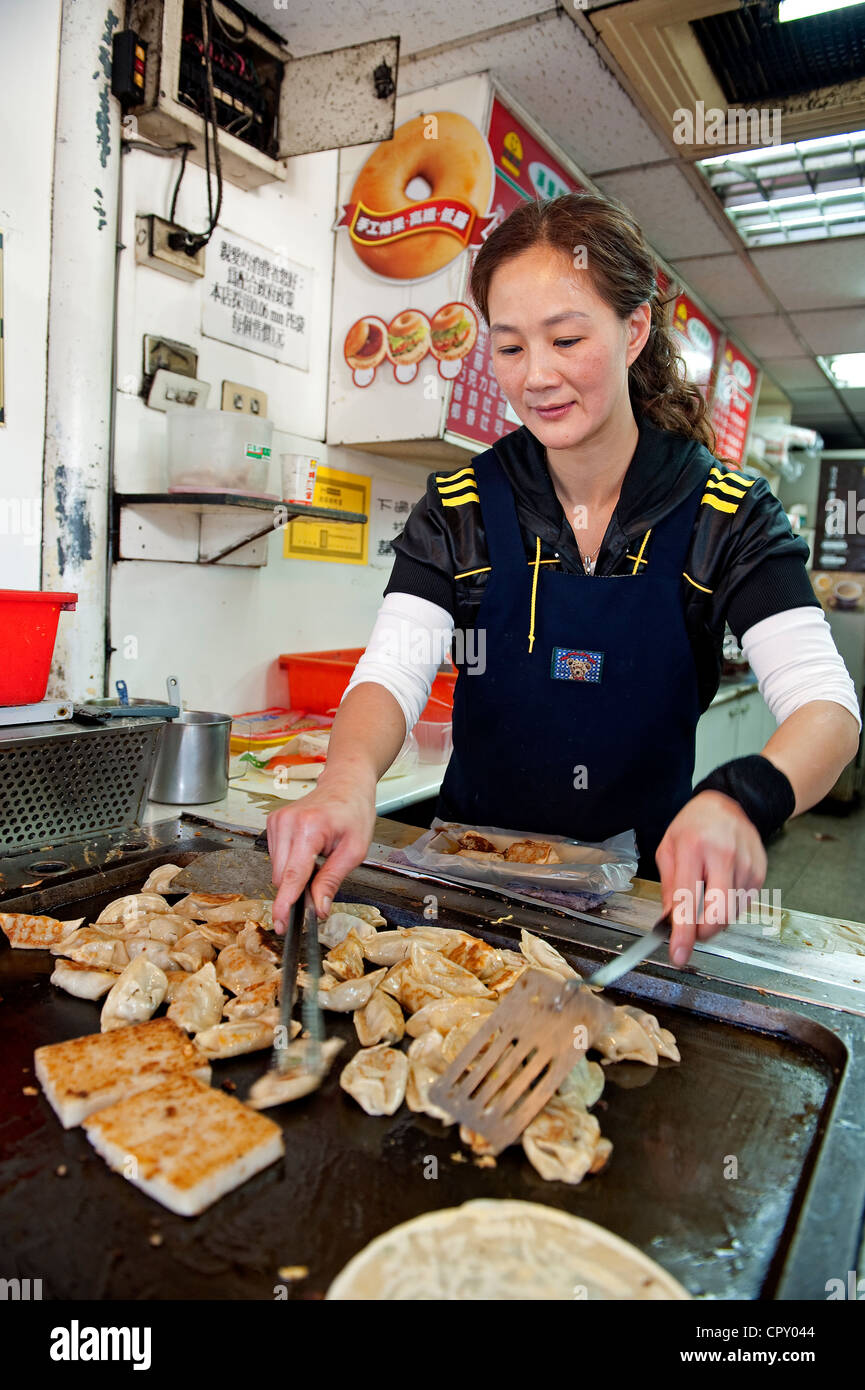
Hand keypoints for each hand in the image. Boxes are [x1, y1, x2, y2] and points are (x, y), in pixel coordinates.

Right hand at [267, 773, 376, 931]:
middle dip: (298, 889)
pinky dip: (291, 862)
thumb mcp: (355, 850)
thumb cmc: (354, 812)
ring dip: (295, 874)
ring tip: (319, 855)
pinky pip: (276, 858)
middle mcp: (287, 822)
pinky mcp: (272, 822)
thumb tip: (318, 908)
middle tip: (322, 881)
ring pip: (278, 870)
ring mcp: (277, 821)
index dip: (285, 903)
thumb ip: (332, 880)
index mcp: (309, 827)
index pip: (293, 875)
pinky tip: (308, 849)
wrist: (346, 783)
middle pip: (282, 877)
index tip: (280, 923)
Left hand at [655, 791, 766, 967]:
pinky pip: (742, 906)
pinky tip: (720, 887)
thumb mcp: (668, 849)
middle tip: (691, 931)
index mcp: (693, 848)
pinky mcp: (759, 873)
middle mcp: (723, 857)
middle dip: (702, 933)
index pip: (688, 901)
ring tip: (705, 895)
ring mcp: (746, 866)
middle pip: (719, 915)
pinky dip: (728, 906)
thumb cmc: (694, 826)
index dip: (683, 933)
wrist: (730, 804)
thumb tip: (668, 923)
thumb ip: (668, 888)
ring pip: (731, 915)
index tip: (679, 955)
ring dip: (714, 918)